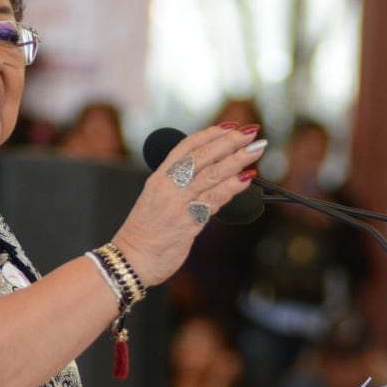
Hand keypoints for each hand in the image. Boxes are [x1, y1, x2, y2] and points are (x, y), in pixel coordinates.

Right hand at [113, 125, 265, 285]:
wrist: (131, 260)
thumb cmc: (145, 233)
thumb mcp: (157, 201)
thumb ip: (179, 188)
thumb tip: (211, 176)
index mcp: (158, 178)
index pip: (186, 147)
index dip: (209, 134)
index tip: (229, 126)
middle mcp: (167, 187)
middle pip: (202, 156)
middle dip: (229, 142)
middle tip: (250, 132)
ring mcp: (177, 204)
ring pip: (211, 174)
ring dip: (236, 160)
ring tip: (255, 150)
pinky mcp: (187, 223)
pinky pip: (214, 200)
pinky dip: (232, 187)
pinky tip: (246, 179)